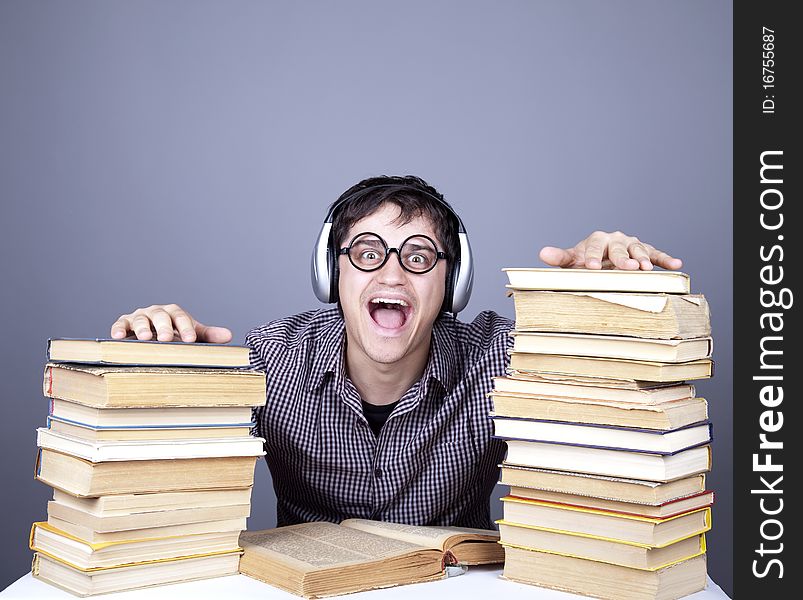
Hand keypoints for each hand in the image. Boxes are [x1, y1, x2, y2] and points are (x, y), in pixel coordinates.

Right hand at [110, 304, 232, 342]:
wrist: (152, 337)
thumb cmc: (175, 336)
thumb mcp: (191, 334)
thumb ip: (208, 335)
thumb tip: (229, 336)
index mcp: (174, 313)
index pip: (181, 317)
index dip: (186, 328)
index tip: (190, 340)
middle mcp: (157, 312)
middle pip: (160, 316)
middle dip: (164, 327)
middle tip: (166, 340)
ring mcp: (139, 317)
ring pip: (140, 320)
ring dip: (142, 328)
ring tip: (145, 338)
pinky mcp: (124, 324)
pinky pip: (120, 324)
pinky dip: (118, 328)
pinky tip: (118, 336)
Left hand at [539, 230, 682, 270]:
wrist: (601, 260)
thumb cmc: (586, 262)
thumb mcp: (572, 260)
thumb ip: (560, 257)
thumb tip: (542, 253)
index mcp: (597, 239)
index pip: (594, 247)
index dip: (592, 257)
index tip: (591, 268)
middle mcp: (615, 239)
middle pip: (619, 247)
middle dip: (622, 257)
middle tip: (626, 267)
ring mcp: (632, 244)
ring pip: (639, 249)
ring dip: (643, 258)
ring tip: (646, 268)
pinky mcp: (645, 252)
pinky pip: (657, 255)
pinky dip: (666, 259)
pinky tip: (677, 263)